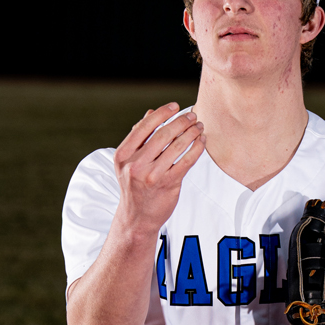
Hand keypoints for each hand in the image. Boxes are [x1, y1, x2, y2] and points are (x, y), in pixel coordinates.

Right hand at [113, 102, 205, 237]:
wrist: (137, 218)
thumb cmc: (134, 186)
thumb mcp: (128, 162)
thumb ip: (139, 138)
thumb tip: (151, 113)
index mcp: (123, 155)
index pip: (144, 127)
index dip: (162, 114)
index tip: (175, 106)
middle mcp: (136, 165)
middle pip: (163, 135)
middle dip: (181, 122)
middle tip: (193, 116)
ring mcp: (152, 175)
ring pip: (177, 146)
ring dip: (192, 133)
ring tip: (199, 126)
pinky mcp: (169, 184)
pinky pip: (187, 161)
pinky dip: (197, 148)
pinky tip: (201, 141)